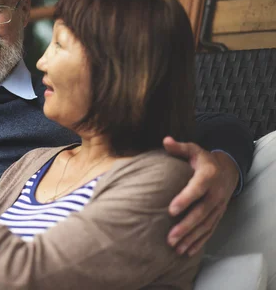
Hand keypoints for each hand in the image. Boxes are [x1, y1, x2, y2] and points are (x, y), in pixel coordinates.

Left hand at [163, 137, 238, 255]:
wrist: (227, 170)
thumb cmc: (203, 160)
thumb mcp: (193, 149)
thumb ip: (179, 147)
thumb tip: (165, 140)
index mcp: (208, 175)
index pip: (197, 188)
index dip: (185, 199)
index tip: (171, 210)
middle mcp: (215, 193)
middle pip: (201, 212)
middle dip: (186, 226)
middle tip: (170, 237)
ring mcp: (218, 206)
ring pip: (205, 225)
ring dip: (191, 237)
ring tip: (176, 248)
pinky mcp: (217, 215)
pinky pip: (209, 230)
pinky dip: (199, 241)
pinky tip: (187, 251)